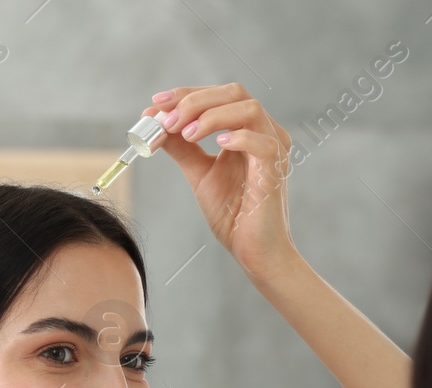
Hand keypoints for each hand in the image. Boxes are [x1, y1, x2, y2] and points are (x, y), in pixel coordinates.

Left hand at [144, 84, 298, 276]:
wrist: (253, 251)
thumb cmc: (233, 214)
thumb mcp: (199, 173)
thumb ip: (181, 146)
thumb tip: (155, 121)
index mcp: (247, 130)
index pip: (218, 95)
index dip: (186, 94)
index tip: (156, 102)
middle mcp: (264, 132)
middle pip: (233, 93)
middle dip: (194, 101)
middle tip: (167, 120)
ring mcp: (274, 148)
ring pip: (248, 108)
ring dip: (211, 115)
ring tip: (186, 133)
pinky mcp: (276, 169)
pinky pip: (262, 142)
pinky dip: (237, 138)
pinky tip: (217, 145)